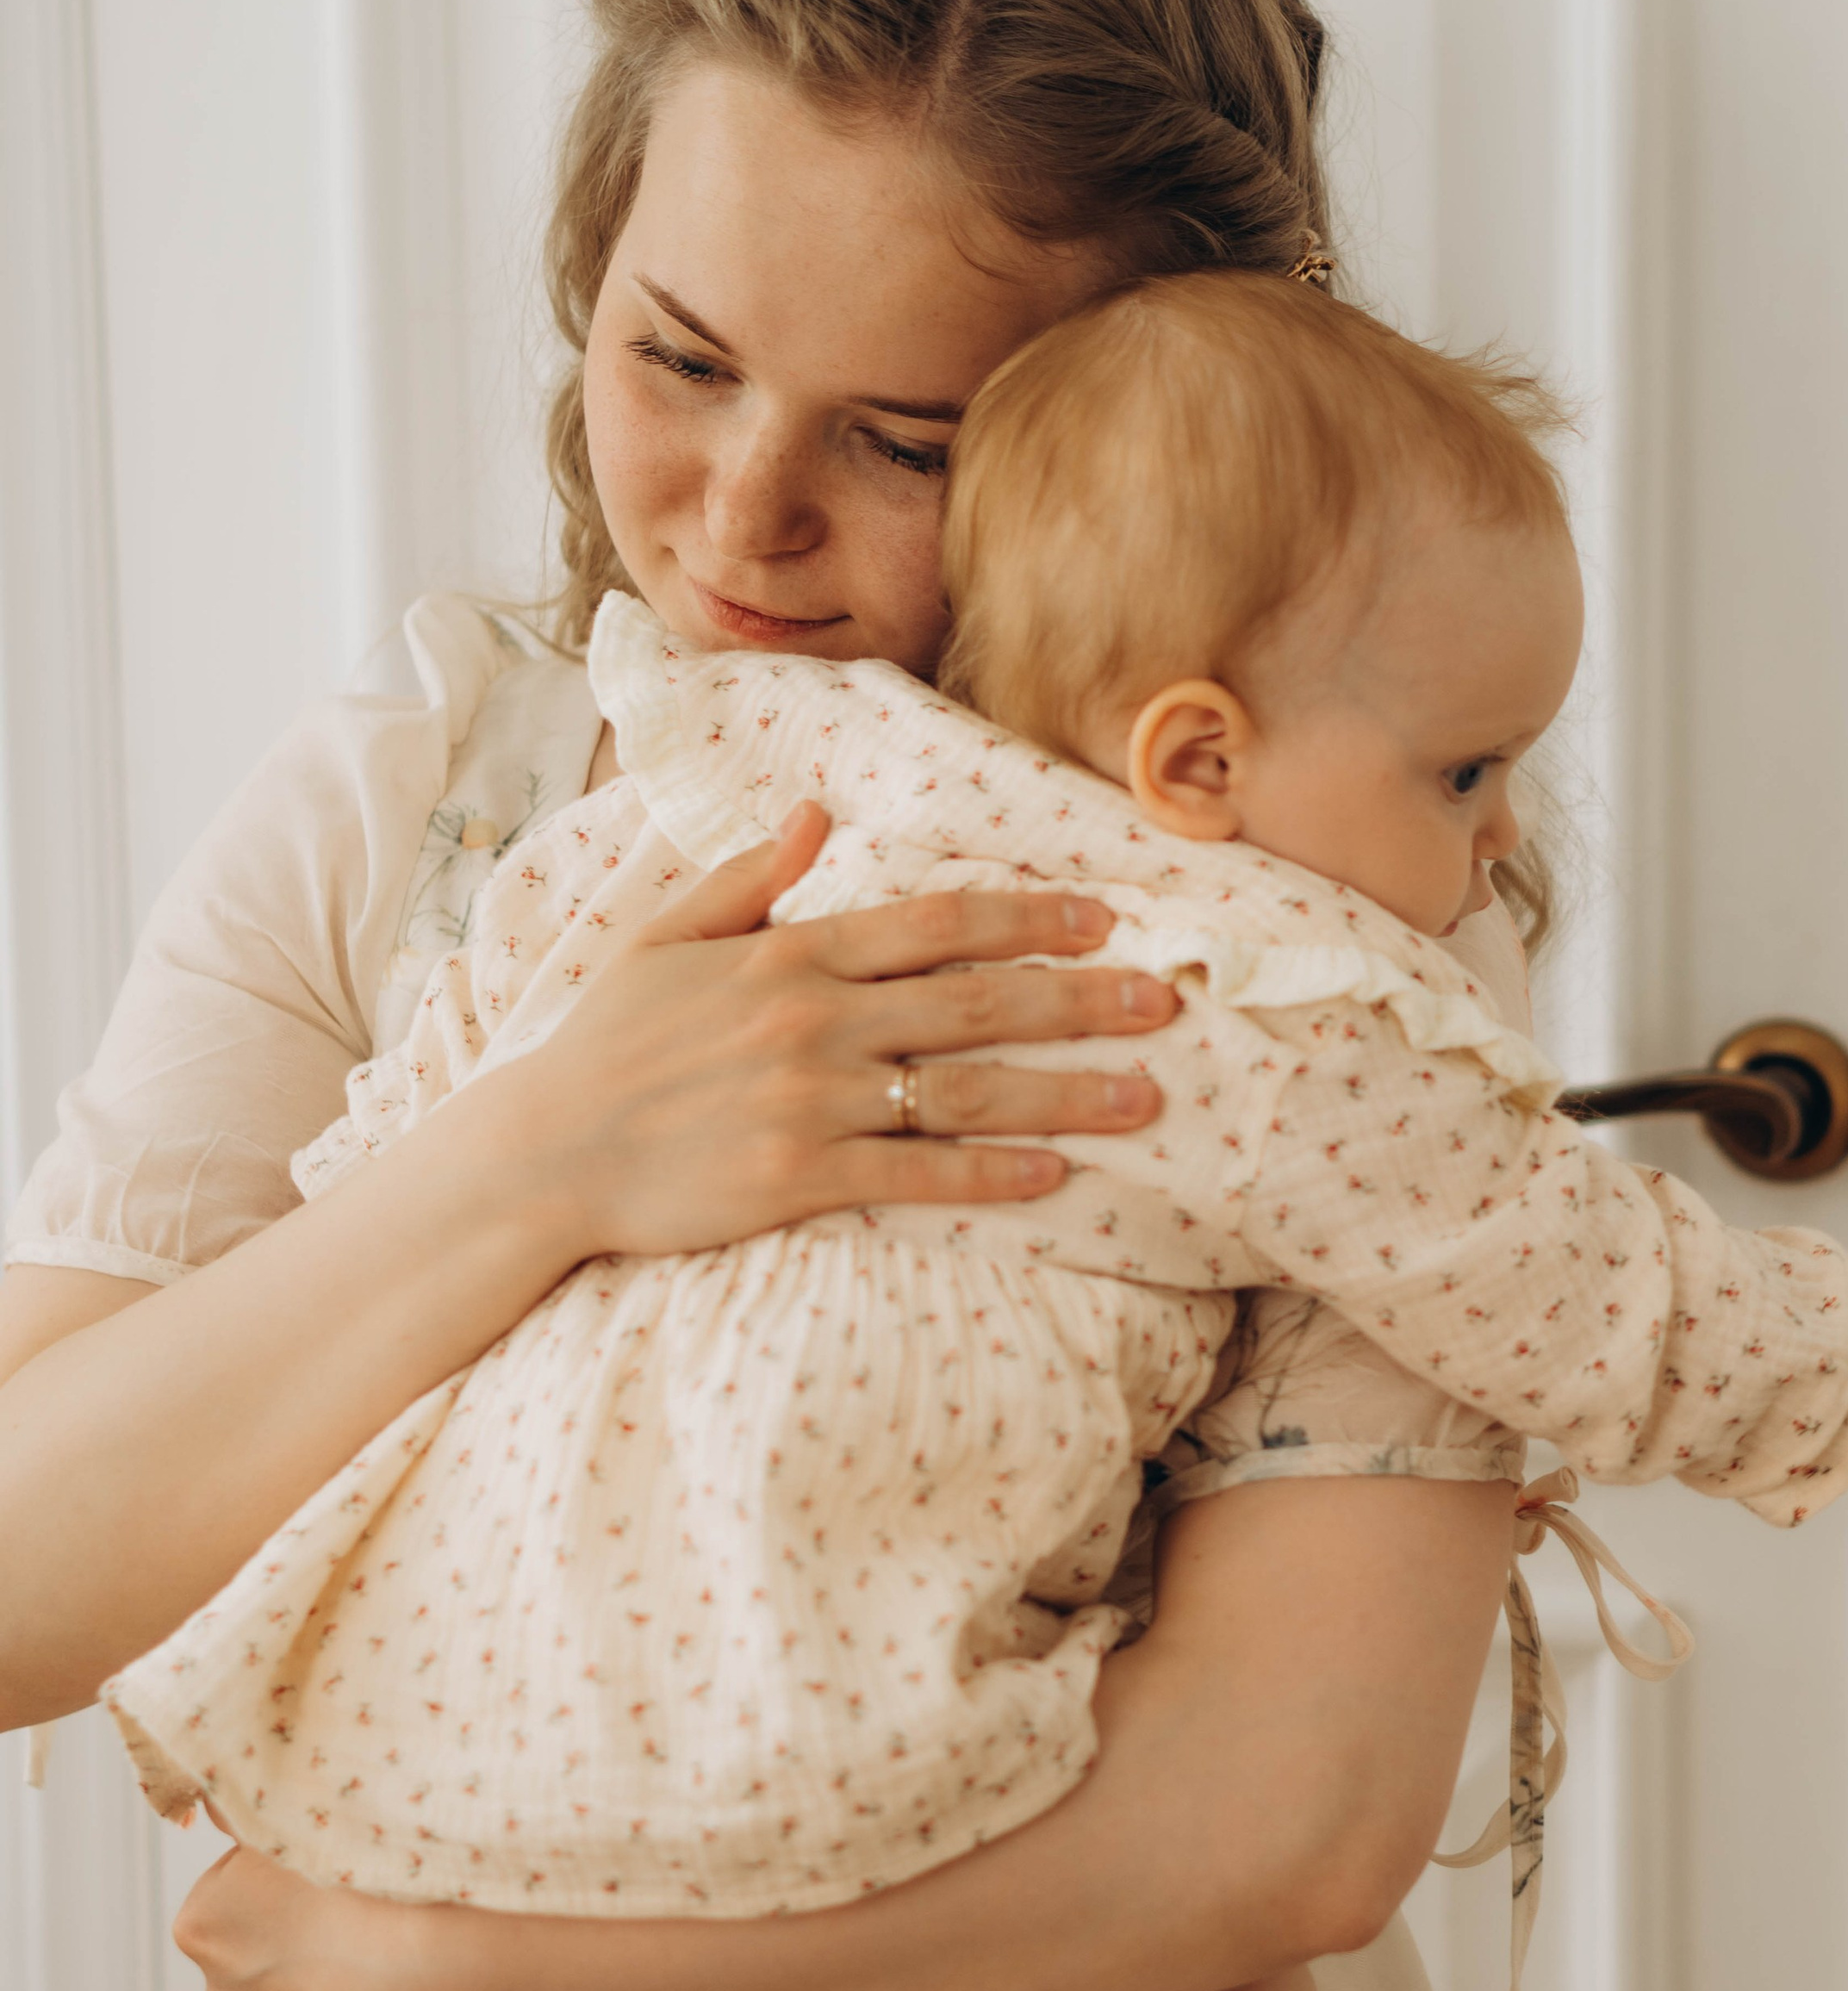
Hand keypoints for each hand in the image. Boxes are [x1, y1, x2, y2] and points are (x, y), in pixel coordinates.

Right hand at [483, 803, 1178, 1263]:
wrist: (541, 1152)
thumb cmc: (604, 1044)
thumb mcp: (667, 936)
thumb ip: (750, 878)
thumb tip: (819, 814)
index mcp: (789, 952)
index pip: (936, 924)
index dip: (1028, 918)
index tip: (1104, 917)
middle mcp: (811, 1019)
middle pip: (975, 1001)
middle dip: (1080, 999)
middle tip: (1163, 1002)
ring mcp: (808, 1100)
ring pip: (965, 1090)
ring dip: (1064, 1094)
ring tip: (1144, 1096)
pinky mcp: (797, 1176)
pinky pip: (917, 1172)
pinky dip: (989, 1174)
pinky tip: (1054, 1174)